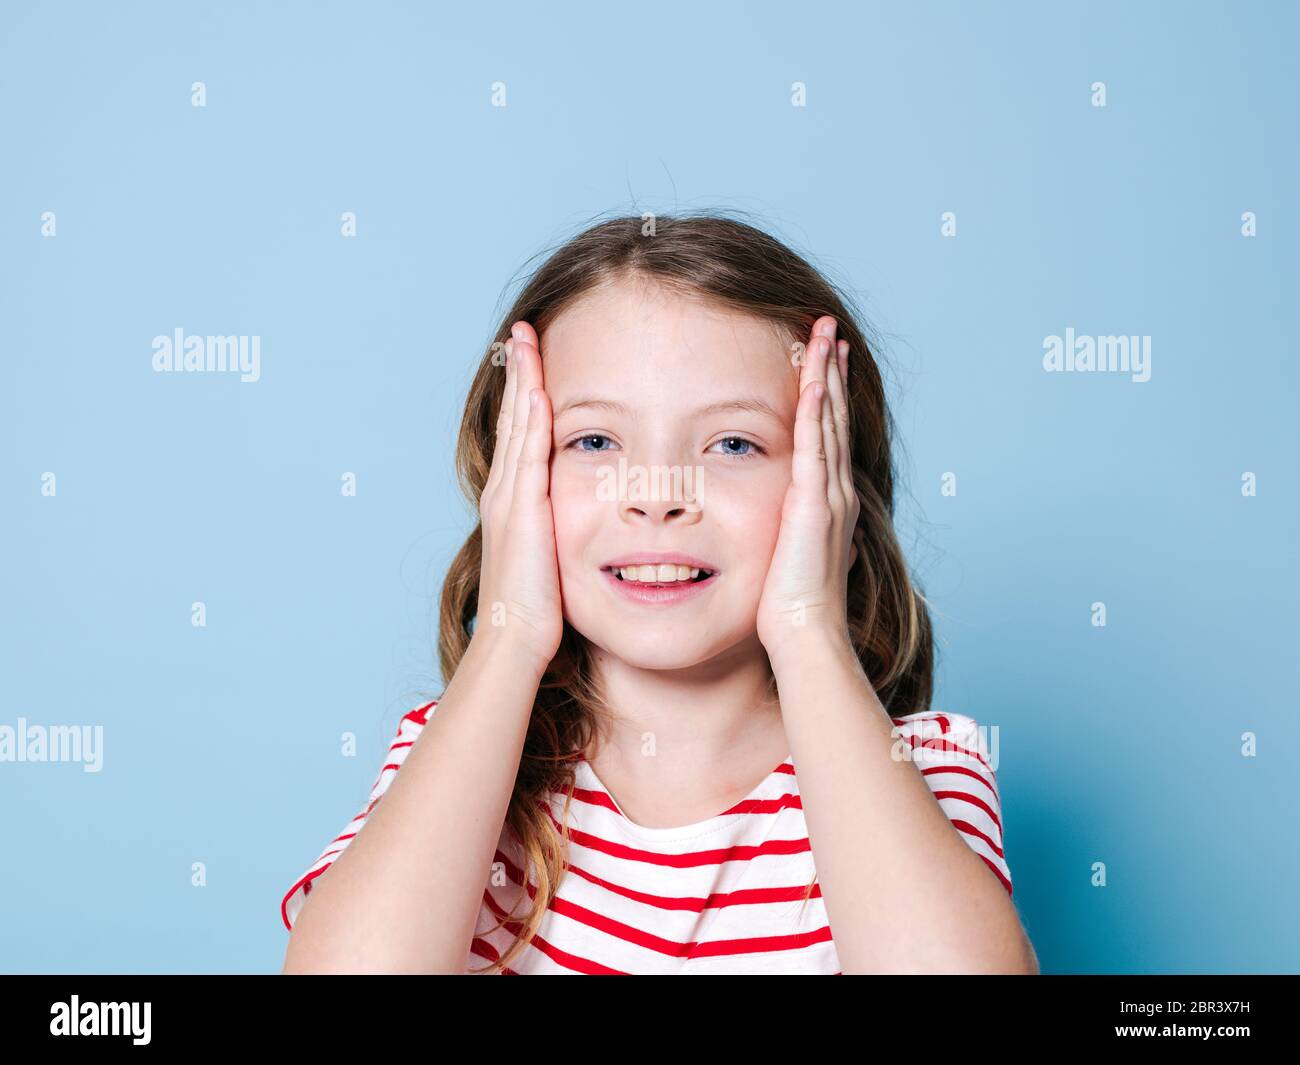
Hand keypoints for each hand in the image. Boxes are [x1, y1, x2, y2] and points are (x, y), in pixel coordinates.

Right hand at [474, 321, 563, 675]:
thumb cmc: (539, 610)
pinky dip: (530, 419)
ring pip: (517, 426)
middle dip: (519, 372)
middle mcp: (505, 492)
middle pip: (513, 418)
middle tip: (523, 331)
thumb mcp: (555, 559)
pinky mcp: (522, 510)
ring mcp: (509, 498)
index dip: (525, 394)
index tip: (533, 358)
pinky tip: (536, 389)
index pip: (521, 434)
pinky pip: (527, 454)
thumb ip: (566, 532)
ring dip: (521, 381)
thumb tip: (595, 520)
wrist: (515, 638)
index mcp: (515, 501)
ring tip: (526, 341)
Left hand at [755, 316, 859, 660]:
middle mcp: (836, 492)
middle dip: (832, 369)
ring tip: (823, 335)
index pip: (830, 436)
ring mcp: (829, 496)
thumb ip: (798, 537)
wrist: (806, 635)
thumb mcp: (795, 560)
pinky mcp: (813, 505)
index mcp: (830, 503)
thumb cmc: (794, 608)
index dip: (829, 395)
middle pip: (835, 416)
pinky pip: (816, 447)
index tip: (826, 361)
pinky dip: (816, 411)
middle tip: (828, 329)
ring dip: (827, 375)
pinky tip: (814, 380)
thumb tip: (798, 532)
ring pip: (829, 421)